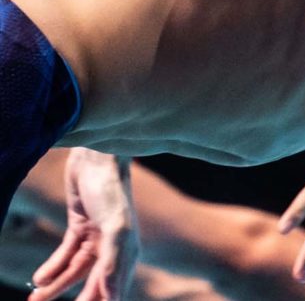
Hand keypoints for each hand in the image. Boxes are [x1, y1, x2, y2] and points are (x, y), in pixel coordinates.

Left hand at [30, 149, 139, 300]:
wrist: (96, 158)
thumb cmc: (110, 190)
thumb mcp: (115, 226)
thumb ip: (113, 261)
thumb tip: (111, 296)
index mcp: (128, 251)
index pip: (114, 290)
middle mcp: (114, 247)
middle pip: (93, 283)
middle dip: (77, 300)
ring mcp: (96, 237)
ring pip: (75, 271)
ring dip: (56, 286)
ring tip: (35, 300)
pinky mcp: (80, 227)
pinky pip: (65, 255)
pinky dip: (53, 267)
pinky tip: (39, 278)